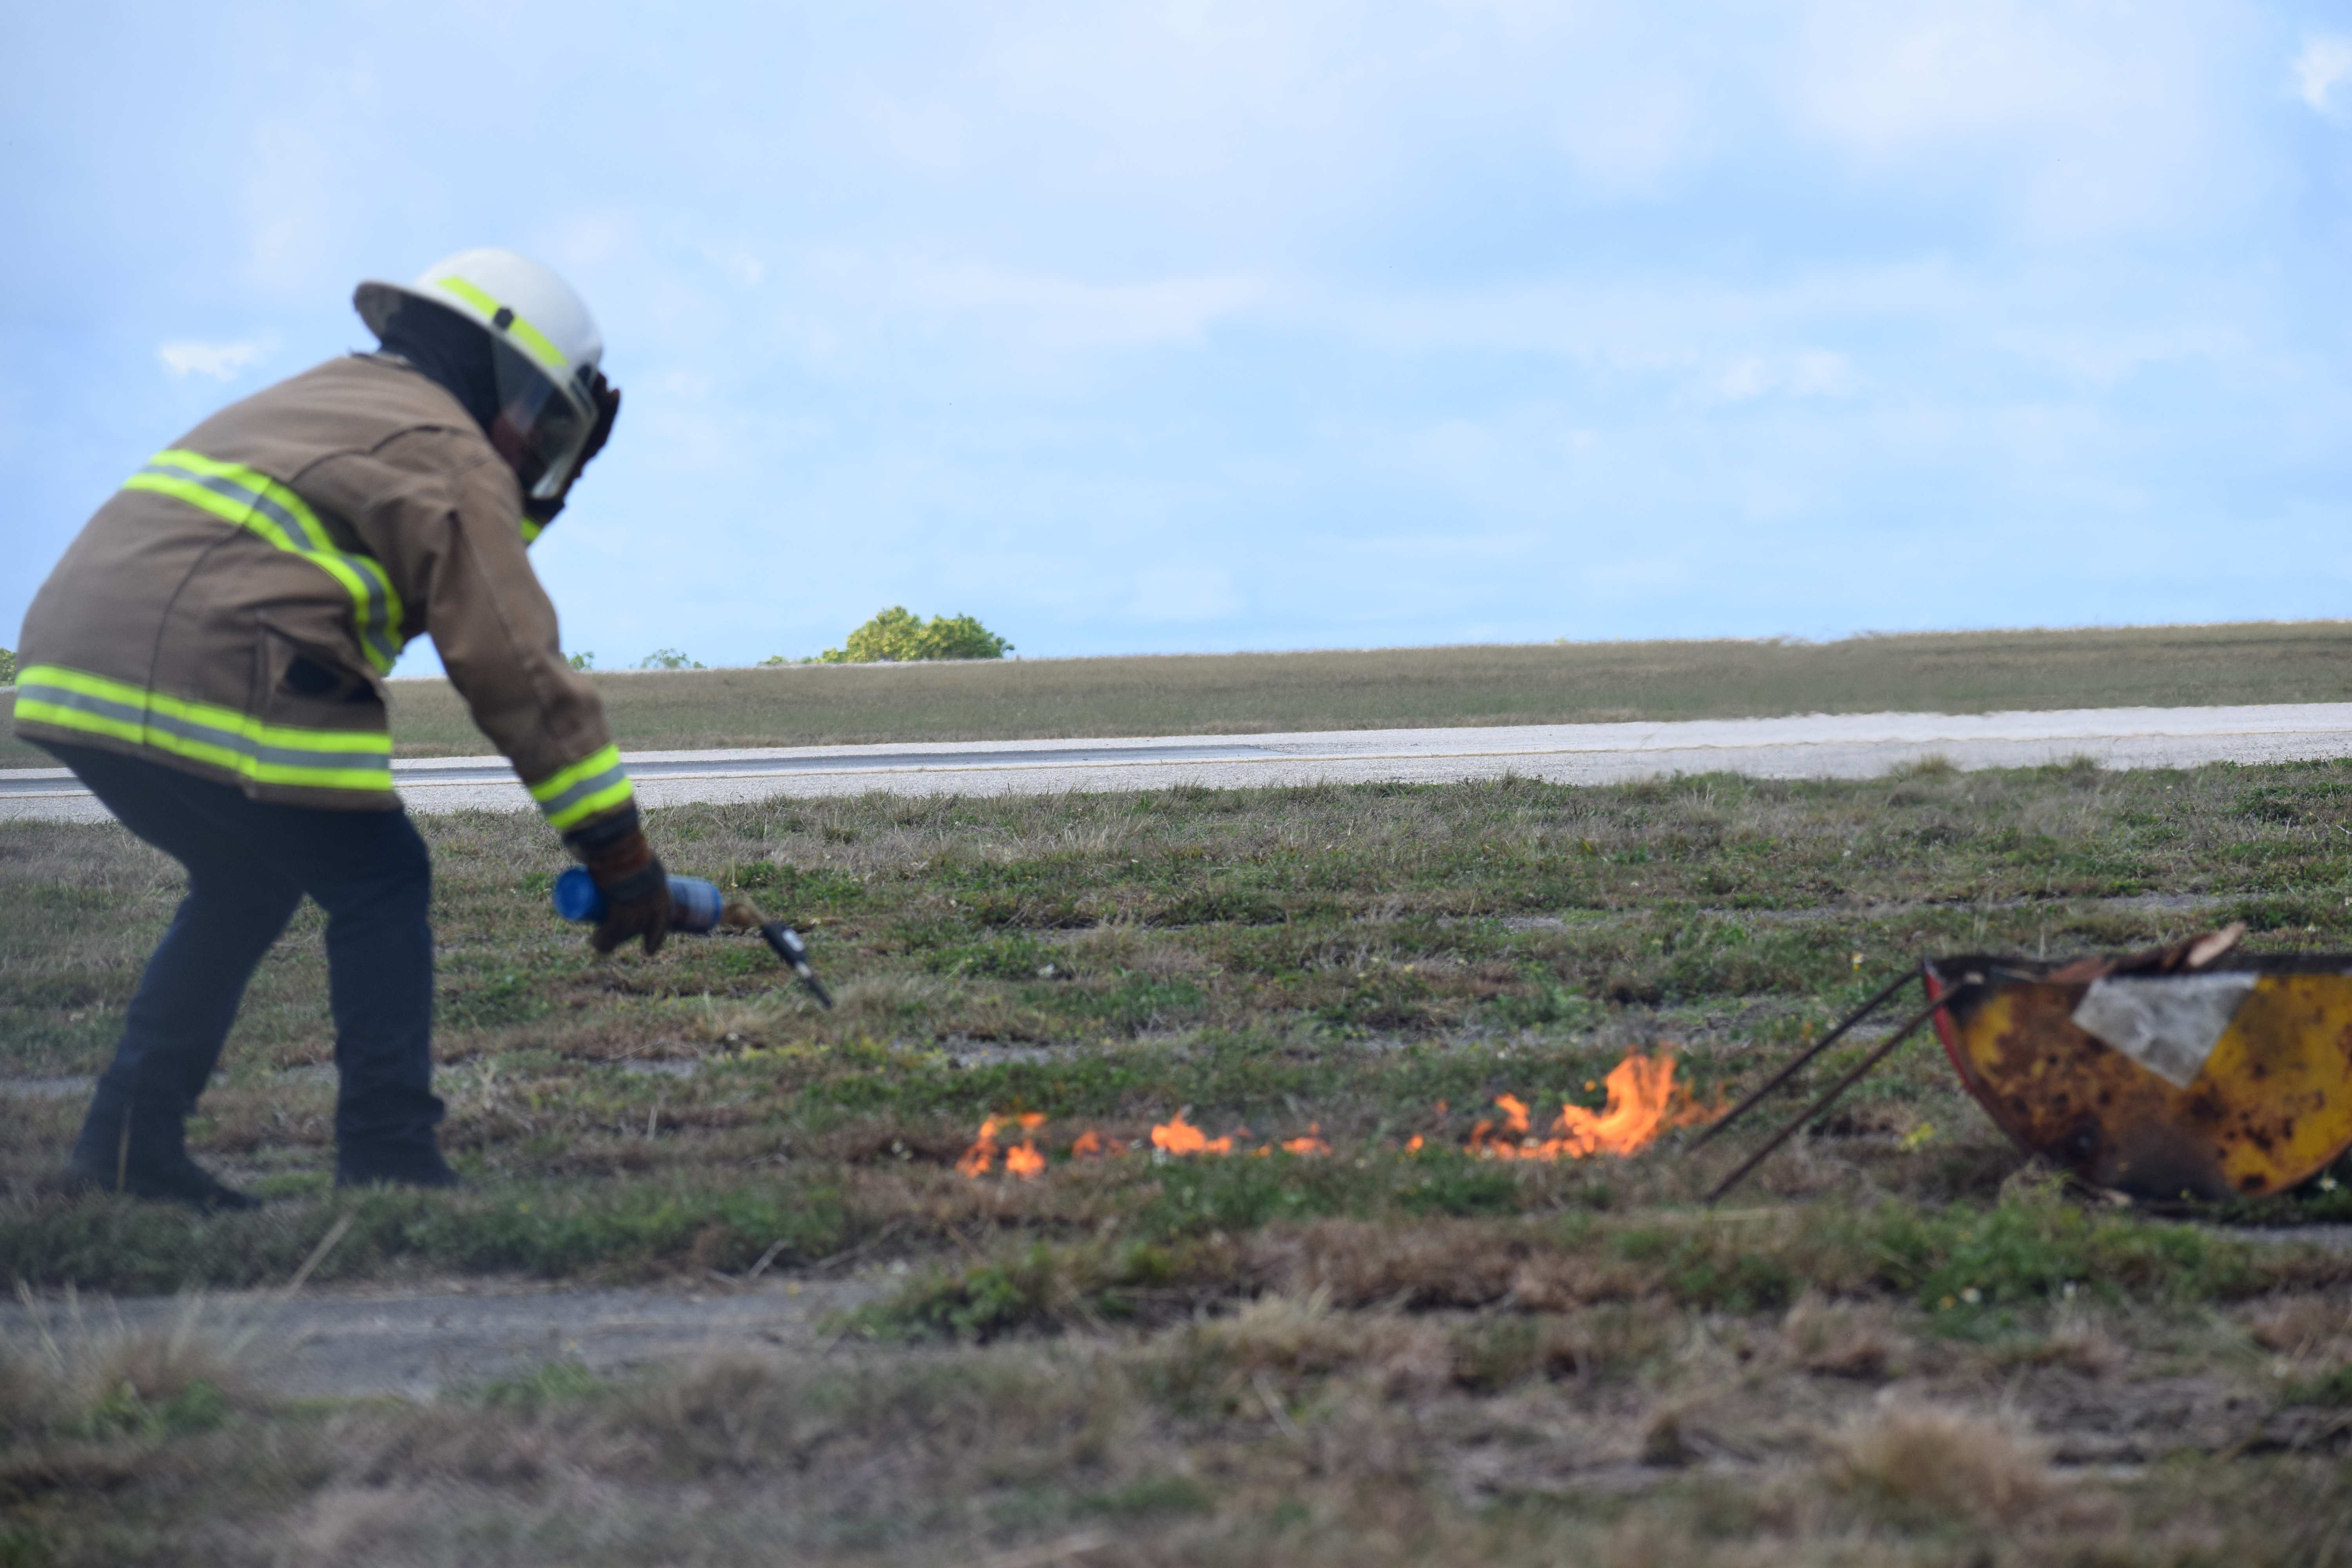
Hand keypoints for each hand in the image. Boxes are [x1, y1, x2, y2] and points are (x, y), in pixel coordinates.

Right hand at [580, 824, 669, 955]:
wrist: (622, 848)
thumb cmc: (631, 847)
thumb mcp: (643, 856)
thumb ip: (638, 862)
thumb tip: (629, 864)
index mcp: (662, 892)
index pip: (662, 922)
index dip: (655, 937)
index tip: (650, 949)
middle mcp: (652, 904)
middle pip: (640, 927)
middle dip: (628, 937)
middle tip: (617, 938)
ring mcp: (636, 907)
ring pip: (624, 931)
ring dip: (611, 940)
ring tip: (600, 943)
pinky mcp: (619, 908)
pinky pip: (611, 930)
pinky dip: (603, 939)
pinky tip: (597, 944)